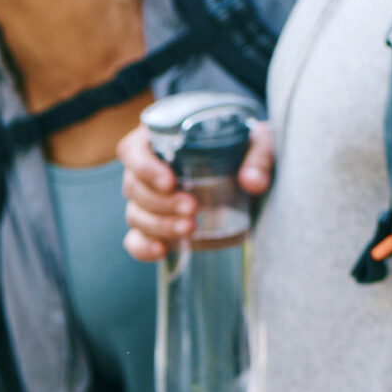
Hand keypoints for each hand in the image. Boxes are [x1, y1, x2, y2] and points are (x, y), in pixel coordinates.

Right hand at [120, 119, 273, 260]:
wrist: (246, 168)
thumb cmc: (242, 146)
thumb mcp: (255, 142)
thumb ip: (258, 157)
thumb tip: (253, 183)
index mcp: (159, 140)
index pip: (133, 151)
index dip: (145, 168)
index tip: (169, 182)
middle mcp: (146, 170)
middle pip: (134, 187)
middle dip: (161, 202)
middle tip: (192, 208)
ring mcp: (147, 200)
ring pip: (135, 214)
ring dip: (159, 224)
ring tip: (190, 228)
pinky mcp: (155, 225)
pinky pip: (136, 239)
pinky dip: (143, 247)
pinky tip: (162, 250)